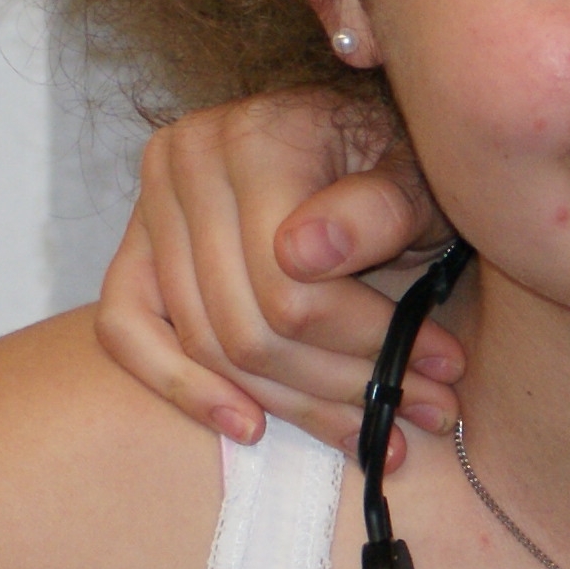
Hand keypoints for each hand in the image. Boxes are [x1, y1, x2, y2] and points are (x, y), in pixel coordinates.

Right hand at [94, 87, 459, 458]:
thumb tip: (303, 253)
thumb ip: (377, 209)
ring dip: (291, 403)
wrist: (354, 136)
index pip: (289, 285)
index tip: (443, 367)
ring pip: (205, 343)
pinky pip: (126, 329)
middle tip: (422, 408)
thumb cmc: (394, 160)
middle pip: (246, 325)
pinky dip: (182, 387)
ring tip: (372, 432)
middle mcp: (186, 163)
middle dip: (341, 383)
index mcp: (253, 138)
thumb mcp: (418, 176)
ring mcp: (152, 205)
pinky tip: (250, 428)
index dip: (366, 339)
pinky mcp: (136, 247)